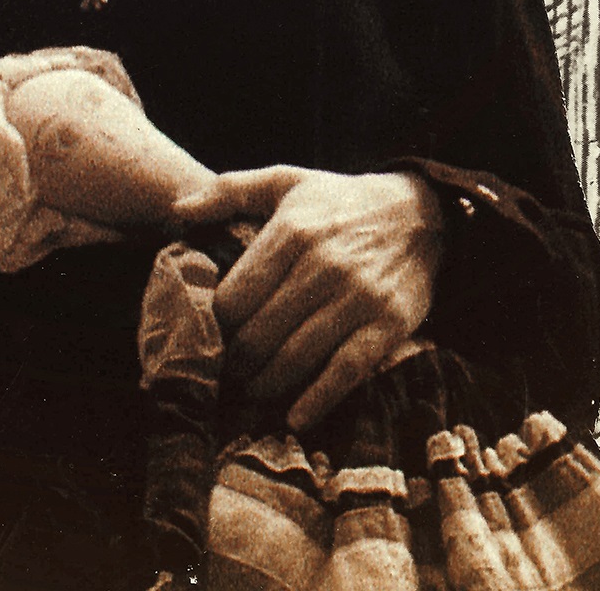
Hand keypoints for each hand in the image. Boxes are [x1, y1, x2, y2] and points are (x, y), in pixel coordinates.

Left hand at [171, 166, 442, 430]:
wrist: (420, 214)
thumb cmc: (338, 201)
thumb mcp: (284, 181)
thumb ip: (228, 191)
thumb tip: (179, 210)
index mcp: (292, 230)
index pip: (236, 296)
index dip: (214, 325)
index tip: (206, 338)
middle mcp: (323, 264)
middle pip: (260, 333)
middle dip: (235, 362)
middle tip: (224, 374)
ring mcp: (358, 297)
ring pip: (296, 357)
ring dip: (265, 385)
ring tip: (250, 393)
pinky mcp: (388, 324)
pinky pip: (346, 371)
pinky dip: (318, 400)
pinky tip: (294, 417)